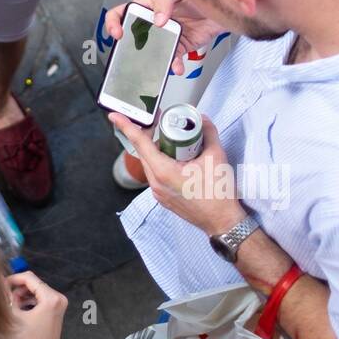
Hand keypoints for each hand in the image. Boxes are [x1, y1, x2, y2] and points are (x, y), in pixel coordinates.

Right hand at [5, 270, 66, 338]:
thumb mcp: (15, 316)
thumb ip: (8, 296)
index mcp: (51, 298)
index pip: (30, 278)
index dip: (14, 279)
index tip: (1, 283)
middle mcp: (58, 297)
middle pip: (34, 283)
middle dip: (18, 288)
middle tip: (5, 295)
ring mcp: (59, 304)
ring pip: (37, 290)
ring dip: (23, 295)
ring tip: (11, 304)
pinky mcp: (57, 310)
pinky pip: (41, 298)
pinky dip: (30, 301)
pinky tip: (19, 309)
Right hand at [104, 0, 226, 75]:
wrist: (226, 4)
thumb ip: (166, 2)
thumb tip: (157, 20)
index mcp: (148, 5)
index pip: (123, 11)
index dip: (114, 22)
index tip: (118, 33)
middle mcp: (154, 21)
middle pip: (133, 36)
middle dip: (128, 48)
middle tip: (130, 54)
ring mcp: (167, 35)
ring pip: (151, 51)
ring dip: (151, 60)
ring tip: (153, 65)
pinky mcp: (180, 46)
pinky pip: (173, 59)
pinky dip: (174, 65)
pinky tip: (177, 66)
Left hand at [108, 112, 244, 234]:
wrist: (223, 222)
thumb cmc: (218, 193)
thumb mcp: (216, 157)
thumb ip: (208, 133)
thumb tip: (201, 119)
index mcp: (163, 171)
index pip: (139, 143)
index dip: (126, 126)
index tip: (114, 115)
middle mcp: (156, 183)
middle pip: (144, 152)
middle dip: (149, 134)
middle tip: (159, 119)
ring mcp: (158, 193)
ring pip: (151, 163)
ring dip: (158, 149)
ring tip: (174, 139)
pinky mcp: (164, 198)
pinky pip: (157, 174)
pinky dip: (163, 162)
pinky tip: (178, 158)